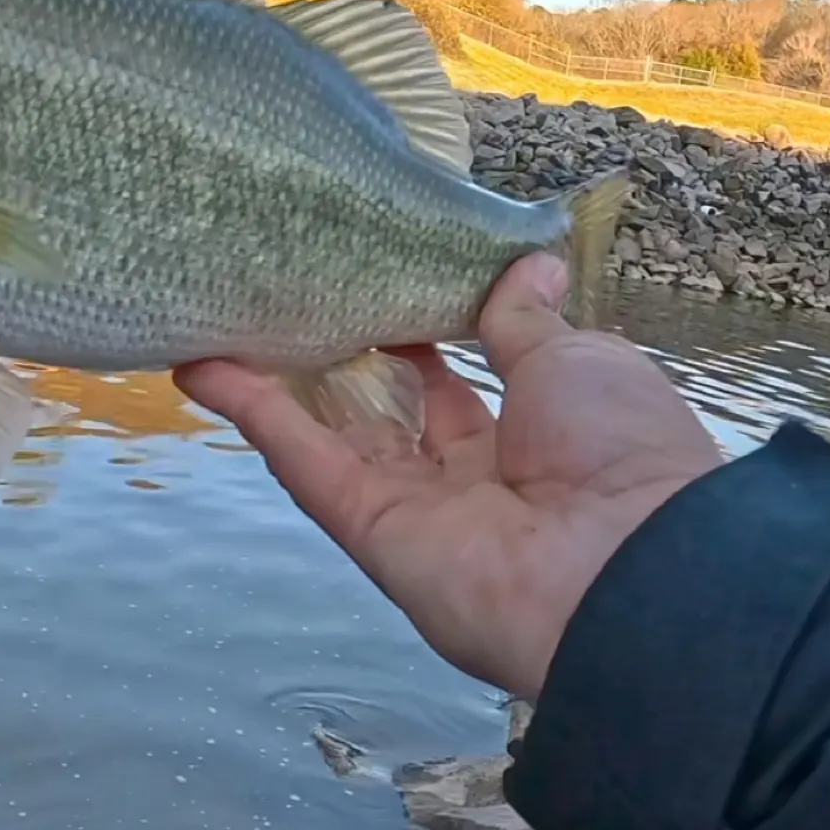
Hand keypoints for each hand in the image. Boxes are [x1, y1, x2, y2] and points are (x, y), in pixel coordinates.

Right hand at [173, 254, 723, 700]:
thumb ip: (530, 322)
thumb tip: (532, 261)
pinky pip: (310, 466)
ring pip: (337, 437)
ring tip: (226, 317)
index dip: (422, 334)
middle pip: (392, 414)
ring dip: (280, 383)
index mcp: (540, 433)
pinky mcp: (374, 533)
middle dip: (346, 359)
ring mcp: (421, 509)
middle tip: (293, 294)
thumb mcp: (578, 362)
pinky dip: (257, 416)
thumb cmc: (619, 448)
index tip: (378, 277)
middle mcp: (477, 476)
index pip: (464, 383)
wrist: (624, 567)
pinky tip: (204, 364)